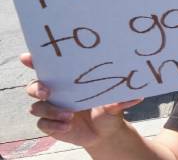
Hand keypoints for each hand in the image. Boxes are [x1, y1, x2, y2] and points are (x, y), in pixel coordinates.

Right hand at [21, 53, 140, 147]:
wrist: (106, 131)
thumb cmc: (109, 107)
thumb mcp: (116, 102)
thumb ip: (122, 99)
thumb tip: (138, 96)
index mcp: (68, 79)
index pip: (47, 67)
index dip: (33, 61)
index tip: (28, 57)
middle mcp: (56, 92)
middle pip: (34, 86)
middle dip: (38, 88)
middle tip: (50, 91)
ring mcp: (51, 108)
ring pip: (37, 107)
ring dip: (51, 110)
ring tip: (70, 115)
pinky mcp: (51, 125)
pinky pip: (43, 124)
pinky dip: (54, 125)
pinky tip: (67, 126)